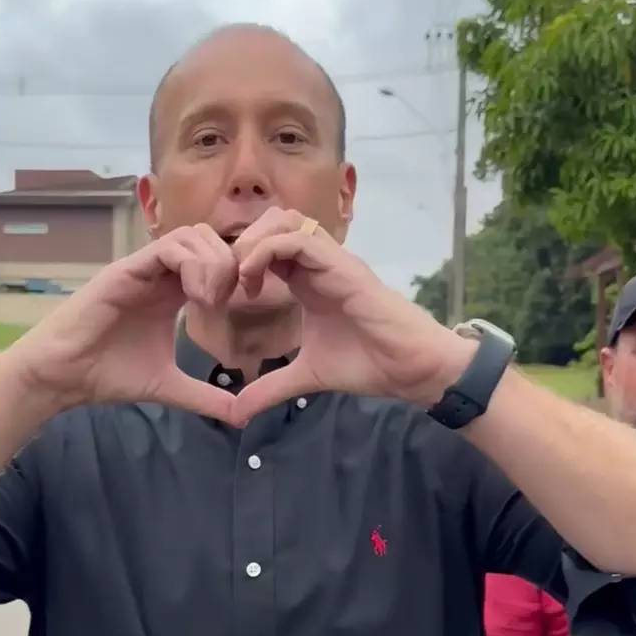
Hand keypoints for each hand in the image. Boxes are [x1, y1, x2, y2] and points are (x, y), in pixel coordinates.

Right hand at [4, 224, 238, 420]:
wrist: (62, 377)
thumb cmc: (108, 375)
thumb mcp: (169, 386)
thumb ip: (206, 397)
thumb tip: (244, 417)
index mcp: (172, 292)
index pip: (214, 260)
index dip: (235, 276)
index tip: (240, 308)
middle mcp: (159, 274)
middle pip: (208, 238)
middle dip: (228, 264)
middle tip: (226, 301)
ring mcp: (143, 269)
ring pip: (191, 235)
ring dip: (212, 263)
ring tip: (209, 301)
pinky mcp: (126, 270)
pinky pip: (167, 247)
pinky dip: (192, 265)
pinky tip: (195, 297)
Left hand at [231, 208, 474, 425]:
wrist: (410, 369)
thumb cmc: (367, 364)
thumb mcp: (306, 376)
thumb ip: (270, 388)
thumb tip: (237, 413)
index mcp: (308, 281)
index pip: (269, 247)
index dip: (241, 262)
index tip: (225, 294)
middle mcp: (318, 264)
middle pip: (274, 222)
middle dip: (243, 243)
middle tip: (229, 280)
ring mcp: (331, 261)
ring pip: (285, 221)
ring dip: (254, 243)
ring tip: (242, 278)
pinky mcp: (342, 267)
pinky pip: (299, 240)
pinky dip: (268, 251)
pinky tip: (254, 281)